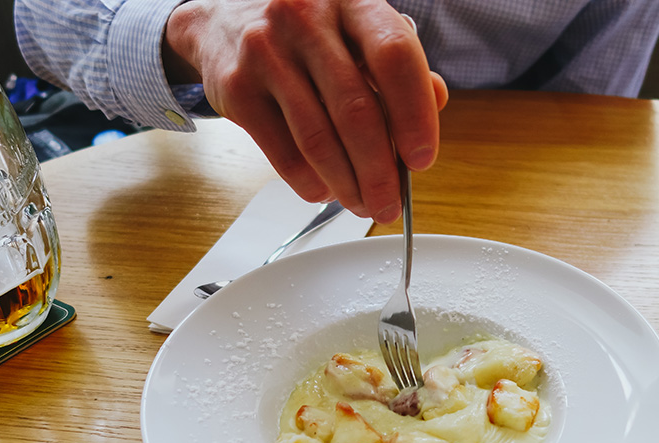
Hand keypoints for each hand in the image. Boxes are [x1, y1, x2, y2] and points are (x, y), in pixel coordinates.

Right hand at [164, 0, 447, 222]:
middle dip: (379, 172)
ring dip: (346, 185)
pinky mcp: (236, 87)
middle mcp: (307, 18)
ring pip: (318, 138)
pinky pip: (283, 151)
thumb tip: (436, 103)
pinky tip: (323, 189)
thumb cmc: (307, 34)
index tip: (421, 160)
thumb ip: (395, 66)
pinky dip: (309, 182)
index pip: (394, 56)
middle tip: (390, 205)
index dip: (414, 115)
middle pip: (356, 110)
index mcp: (352, 1)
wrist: (222, 18)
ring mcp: (267, 50)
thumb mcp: (355, 31)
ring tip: (361, 204)